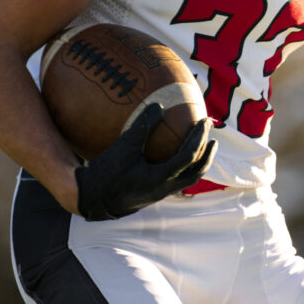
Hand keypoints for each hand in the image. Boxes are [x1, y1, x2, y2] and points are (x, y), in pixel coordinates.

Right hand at [75, 104, 215, 219]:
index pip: (189, 156)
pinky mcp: (152, 194)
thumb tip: (159, 105)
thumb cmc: (105, 173)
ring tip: (203, 148)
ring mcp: (160, 193)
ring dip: (197, 163)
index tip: (204, 122)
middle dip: (207, 155)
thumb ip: (142, 126)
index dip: (199, 138)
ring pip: (187, 179)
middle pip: (196, 173)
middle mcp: (164, 188)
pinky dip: (182, 167)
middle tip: (213, 138)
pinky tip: (175, 155)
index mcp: (161, 178)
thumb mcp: (123, 147)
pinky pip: (175, 180)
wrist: (90, 199)